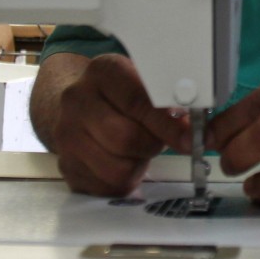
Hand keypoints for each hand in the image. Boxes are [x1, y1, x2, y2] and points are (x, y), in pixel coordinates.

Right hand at [48, 54, 189, 195]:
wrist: (79, 106)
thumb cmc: (121, 96)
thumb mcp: (143, 83)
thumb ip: (167, 101)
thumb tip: (194, 126)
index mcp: (102, 71)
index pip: (138, 101)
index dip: (168, 124)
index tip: (189, 138)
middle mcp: (77, 100)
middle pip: (126, 138)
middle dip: (152, 145)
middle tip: (158, 140)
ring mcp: (66, 134)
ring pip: (117, 169)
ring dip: (137, 166)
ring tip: (137, 151)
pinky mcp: (66, 165)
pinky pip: (107, 187)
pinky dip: (123, 181)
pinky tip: (122, 162)